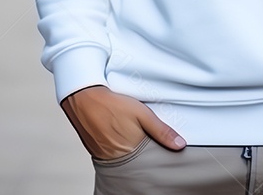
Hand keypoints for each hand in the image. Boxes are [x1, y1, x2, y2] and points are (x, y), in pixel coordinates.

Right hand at [60, 85, 186, 158]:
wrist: (83, 98)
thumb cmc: (112, 104)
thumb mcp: (142, 114)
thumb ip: (161, 130)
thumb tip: (180, 145)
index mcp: (131, 152)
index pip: (150, 162)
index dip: (157, 155)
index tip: (163, 150)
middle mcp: (117, 158)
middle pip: (137, 163)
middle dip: (144, 154)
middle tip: (145, 140)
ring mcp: (105, 156)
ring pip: (125, 158)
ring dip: (131, 151)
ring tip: (133, 136)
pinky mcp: (96, 151)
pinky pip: (112, 154)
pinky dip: (118, 148)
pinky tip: (121, 136)